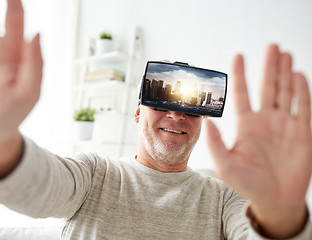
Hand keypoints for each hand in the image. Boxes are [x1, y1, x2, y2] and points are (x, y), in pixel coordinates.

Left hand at [206, 44, 311, 237]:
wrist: (274, 200)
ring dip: (285, 73)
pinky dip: (300, 91)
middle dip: (269, 67)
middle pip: (267, 87)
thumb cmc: (248, 184)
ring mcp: (284, 125)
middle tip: (271, 46)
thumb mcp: (225, 164)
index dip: (241, 75)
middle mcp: (265, 121)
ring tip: (284, 54)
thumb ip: (215, 143)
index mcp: (246, 125)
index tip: (238, 55)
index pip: (242, 94)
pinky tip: (297, 75)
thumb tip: (206, 121)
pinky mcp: (301, 132)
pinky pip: (301, 107)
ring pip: (285, 92)